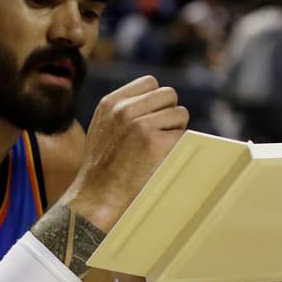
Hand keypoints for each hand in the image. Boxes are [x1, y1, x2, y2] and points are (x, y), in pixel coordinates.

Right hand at [65, 75, 187, 231]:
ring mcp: (141, 125)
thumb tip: (156, 102)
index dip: (156, 100)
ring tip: (157, 151)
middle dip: (168, 114)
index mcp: (111, 103)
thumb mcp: (104, 128)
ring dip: (176, 130)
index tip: (153, 118)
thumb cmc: (103, 169)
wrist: (97, 199)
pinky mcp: (156, 143)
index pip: (150, 82)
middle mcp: (125, 109)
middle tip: (158, 137)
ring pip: (180, 113)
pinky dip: (180, 147)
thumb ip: (125, 110)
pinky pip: (184, 135)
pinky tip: (163, 160)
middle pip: (169, 95)